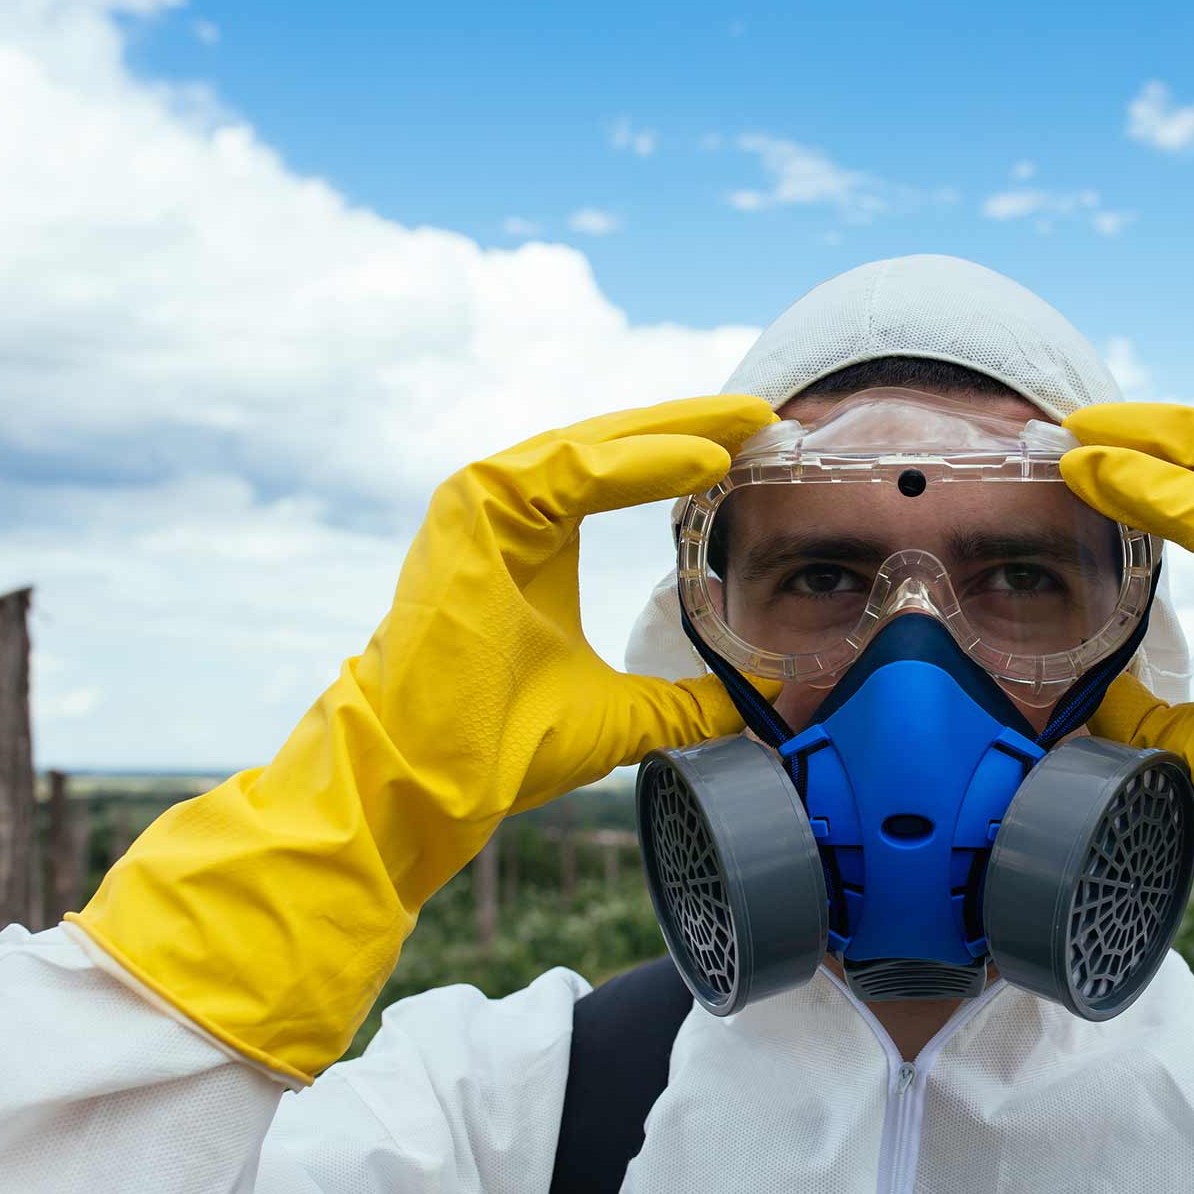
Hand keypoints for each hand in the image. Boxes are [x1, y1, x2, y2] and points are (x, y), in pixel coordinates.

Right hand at [75, 395, 777, 1081]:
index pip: (624, 473)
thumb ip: (690, 700)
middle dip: (694, 425)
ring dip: (677, 428)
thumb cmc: (499, 746)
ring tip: (744, 423)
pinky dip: (642, 461)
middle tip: (764, 412)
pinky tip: (703, 460)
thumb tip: (763, 695)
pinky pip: (573, 468)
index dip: (688, 454)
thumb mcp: (624, 715)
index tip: (757, 446)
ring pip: (595, 443)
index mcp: (536, 542)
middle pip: (616, 445)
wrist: (430, 780)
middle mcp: (509, 512)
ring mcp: (485, 505)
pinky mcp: (472, 509)